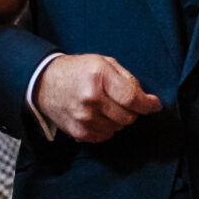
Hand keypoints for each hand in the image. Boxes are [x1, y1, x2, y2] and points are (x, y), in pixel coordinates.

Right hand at [30, 54, 160, 143]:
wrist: (44, 83)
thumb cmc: (78, 71)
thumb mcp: (103, 63)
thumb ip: (128, 80)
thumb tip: (148, 101)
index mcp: (99, 77)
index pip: (132, 99)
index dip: (148, 104)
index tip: (154, 105)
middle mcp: (91, 99)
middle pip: (129, 116)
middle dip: (131, 110)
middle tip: (121, 101)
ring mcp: (84, 118)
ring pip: (119, 128)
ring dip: (117, 119)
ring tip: (104, 106)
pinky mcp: (79, 132)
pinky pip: (106, 136)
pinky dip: (106, 127)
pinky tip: (96, 115)